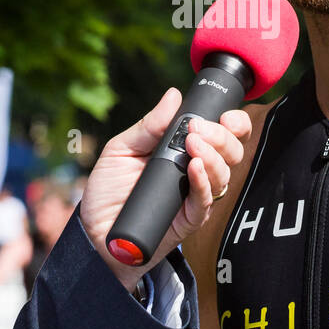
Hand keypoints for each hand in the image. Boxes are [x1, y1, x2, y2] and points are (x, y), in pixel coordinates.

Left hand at [80, 88, 250, 292]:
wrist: (95, 233)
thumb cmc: (108, 190)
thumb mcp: (121, 149)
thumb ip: (149, 126)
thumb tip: (174, 95)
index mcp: (184, 151)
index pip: (223, 135)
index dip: (233, 124)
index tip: (225, 116)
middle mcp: (196, 171)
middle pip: (231, 152)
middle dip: (222, 137)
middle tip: (197, 130)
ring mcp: (194, 196)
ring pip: (224, 174)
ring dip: (213, 156)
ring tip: (192, 146)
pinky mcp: (188, 219)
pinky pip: (205, 200)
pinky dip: (204, 182)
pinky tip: (195, 168)